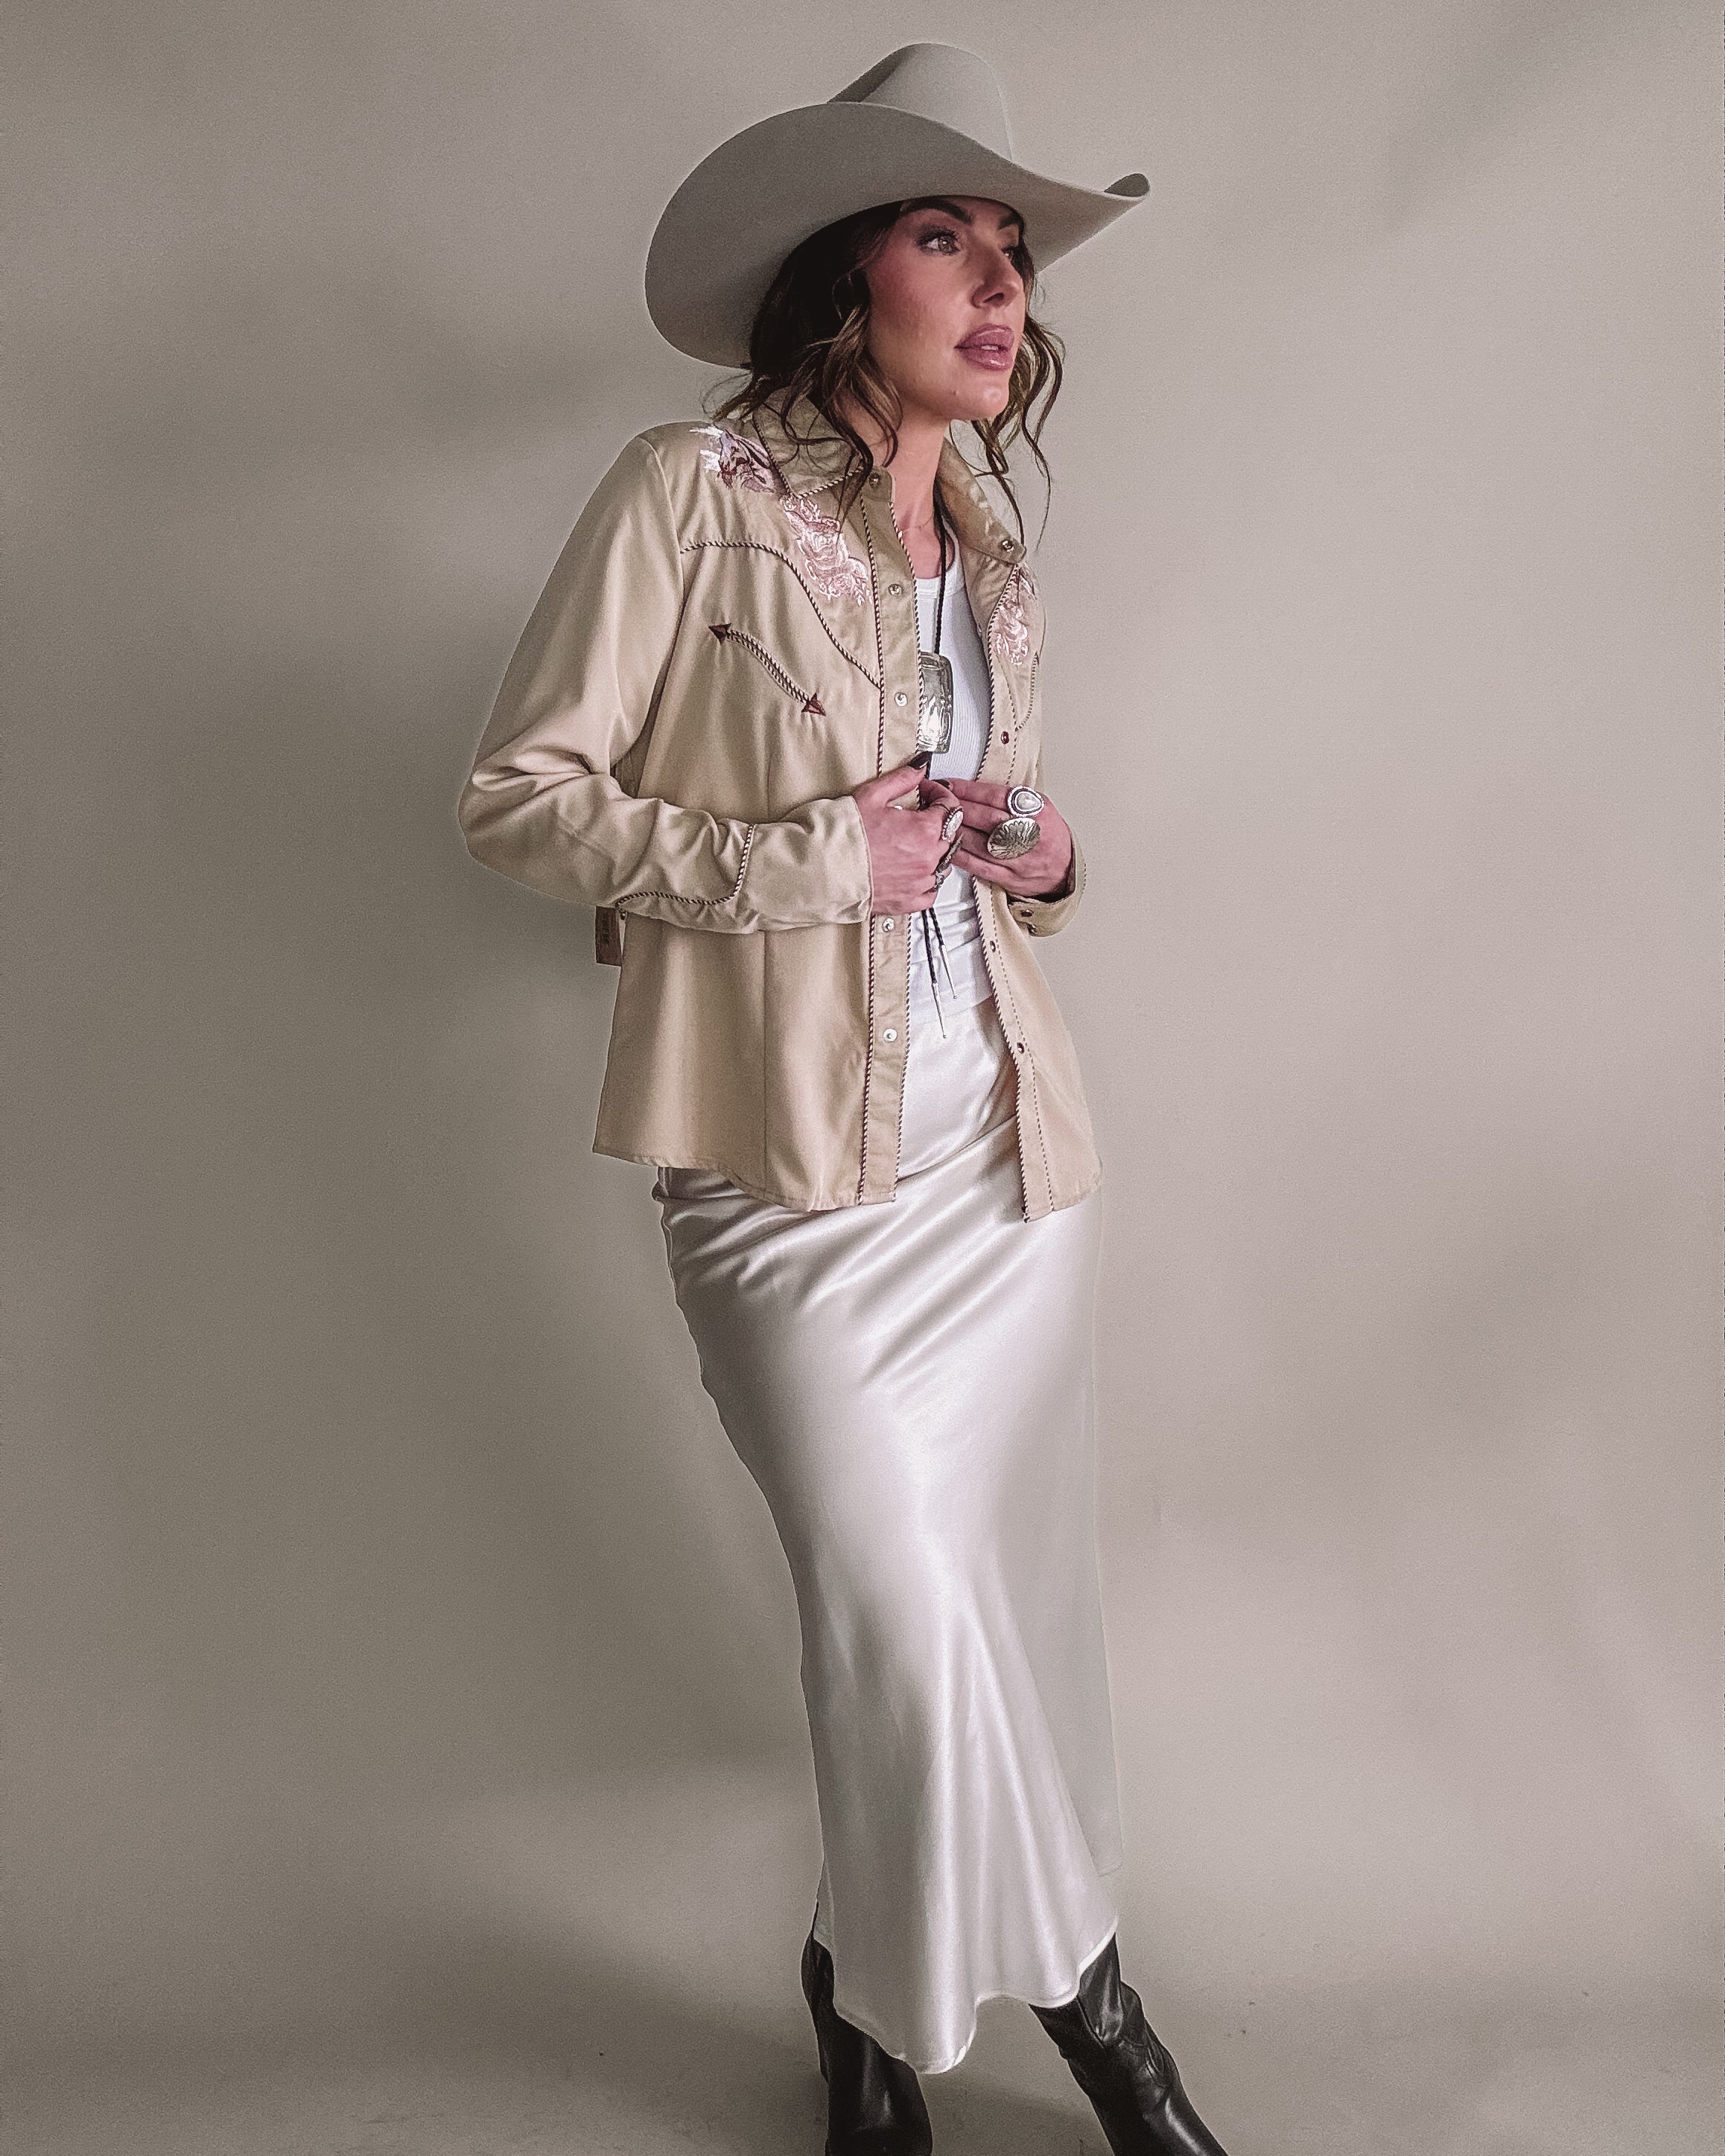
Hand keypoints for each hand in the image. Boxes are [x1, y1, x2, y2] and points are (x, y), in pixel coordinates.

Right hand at [852, 765, 964, 915]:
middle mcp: (928, 857)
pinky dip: (927, 882)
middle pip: (948, 835)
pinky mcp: (909, 901)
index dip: (938, 794)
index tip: (925, 792)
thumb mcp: (872, 795)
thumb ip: (901, 779)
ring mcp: (920, 881)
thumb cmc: (845, 835)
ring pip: (943, 864)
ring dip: (934, 852)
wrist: (824, 869)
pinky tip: (914, 872)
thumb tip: (919, 768)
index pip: (949, 807)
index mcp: (924, 829)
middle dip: (936, 821)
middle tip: (916, 816)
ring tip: (913, 844)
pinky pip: (931, 893)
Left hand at [943, 779, 1074, 899]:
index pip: (995, 796)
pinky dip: (960, 854)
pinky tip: (948, 845)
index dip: (967, 789)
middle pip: (984, 817)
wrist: (1065, 868)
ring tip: (939, 821)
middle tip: (938, 800)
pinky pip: (978, 865)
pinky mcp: (1008, 876)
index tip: (949, 784)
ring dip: (955, 830)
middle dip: (957, 807)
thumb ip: (1012, 797)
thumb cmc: (1050, 835)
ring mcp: (1017, 856)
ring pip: (978, 841)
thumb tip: (977, 787)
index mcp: (1035, 810)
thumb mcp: (1040, 806)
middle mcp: (1027, 833)